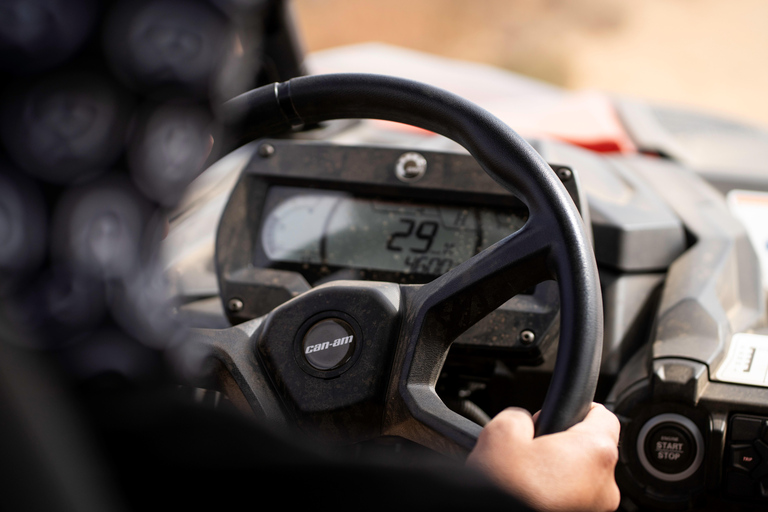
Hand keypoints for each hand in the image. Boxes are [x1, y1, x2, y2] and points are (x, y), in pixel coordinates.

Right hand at [466, 403, 620, 511]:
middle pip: (588, 448)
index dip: (574, 408)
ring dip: (556, 472)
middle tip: (529, 448)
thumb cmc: (506, 492)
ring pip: (579, 476)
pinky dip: (554, 494)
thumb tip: (524, 422)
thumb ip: (520, 414)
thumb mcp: (502, 432)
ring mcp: (596, 509)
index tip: (555, 414)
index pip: (602, 414)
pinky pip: (573, 498)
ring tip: (525, 476)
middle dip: (560, 444)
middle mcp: (605, 484)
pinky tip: (530, 493)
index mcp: (595, 452)